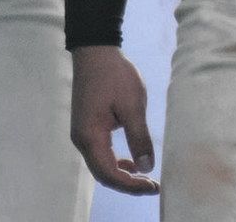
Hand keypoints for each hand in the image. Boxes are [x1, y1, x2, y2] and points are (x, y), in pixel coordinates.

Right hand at [70, 45, 158, 196]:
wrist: (95, 50)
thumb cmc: (114, 74)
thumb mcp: (132, 105)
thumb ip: (139, 138)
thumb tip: (146, 167)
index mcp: (90, 136)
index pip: (109, 174)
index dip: (132, 186)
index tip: (153, 186)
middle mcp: (82, 139)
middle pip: (103, 174)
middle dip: (128, 184)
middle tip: (153, 185)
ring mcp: (81, 133)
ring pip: (101, 165)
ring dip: (122, 174)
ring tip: (145, 176)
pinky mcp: (86, 125)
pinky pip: (100, 153)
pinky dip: (115, 161)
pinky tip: (131, 160)